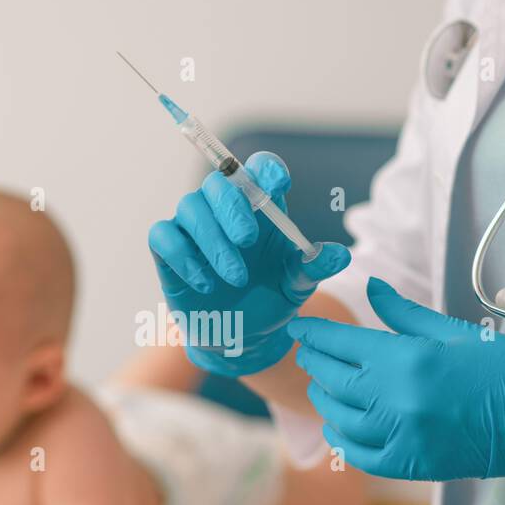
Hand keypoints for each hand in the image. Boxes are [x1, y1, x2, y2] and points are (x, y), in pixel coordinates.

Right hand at [148, 151, 349, 376]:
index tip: (277, 183)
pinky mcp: (169, 250)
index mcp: (261, 207)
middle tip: (249, 240)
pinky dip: (183, 257)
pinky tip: (205, 284)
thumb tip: (340, 256)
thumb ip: (314, 267)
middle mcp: (224, 209)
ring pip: (191, 208)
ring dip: (213, 242)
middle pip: (219, 182)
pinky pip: (164, 236)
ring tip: (235, 278)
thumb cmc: (271, 298)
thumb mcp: (298, 285)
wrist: (242, 335)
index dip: (265, 169)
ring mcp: (193, 227)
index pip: (258, 169)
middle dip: (233, 208)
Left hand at [288, 277, 504, 501]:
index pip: (342, 344)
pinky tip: (341, 427)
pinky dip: (344, 441)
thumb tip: (371, 288)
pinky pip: (361, 457)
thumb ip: (405, 315)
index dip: (314, 334)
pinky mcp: (415, 467)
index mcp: (408, 360)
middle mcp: (398, 401)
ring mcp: (404, 438)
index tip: (298, 327)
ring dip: (326, 401)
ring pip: (340, 420)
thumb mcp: (455, 332)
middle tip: (308, 352)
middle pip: (333, 380)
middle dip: (315, 363)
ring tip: (324, 386)